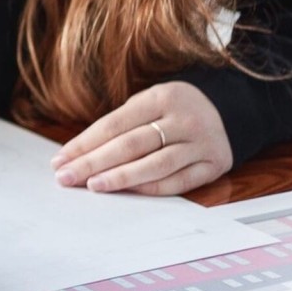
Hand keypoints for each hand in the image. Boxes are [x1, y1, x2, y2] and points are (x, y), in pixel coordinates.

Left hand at [51, 81, 232, 194]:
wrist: (231, 108)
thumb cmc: (174, 109)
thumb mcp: (149, 102)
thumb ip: (118, 125)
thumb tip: (75, 155)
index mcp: (161, 97)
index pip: (114, 125)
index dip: (84, 144)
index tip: (60, 160)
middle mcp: (183, 119)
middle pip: (130, 145)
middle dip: (93, 163)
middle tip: (66, 177)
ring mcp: (200, 143)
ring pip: (155, 165)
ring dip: (120, 178)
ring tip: (92, 186)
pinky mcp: (214, 164)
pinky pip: (178, 181)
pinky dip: (151, 188)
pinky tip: (128, 192)